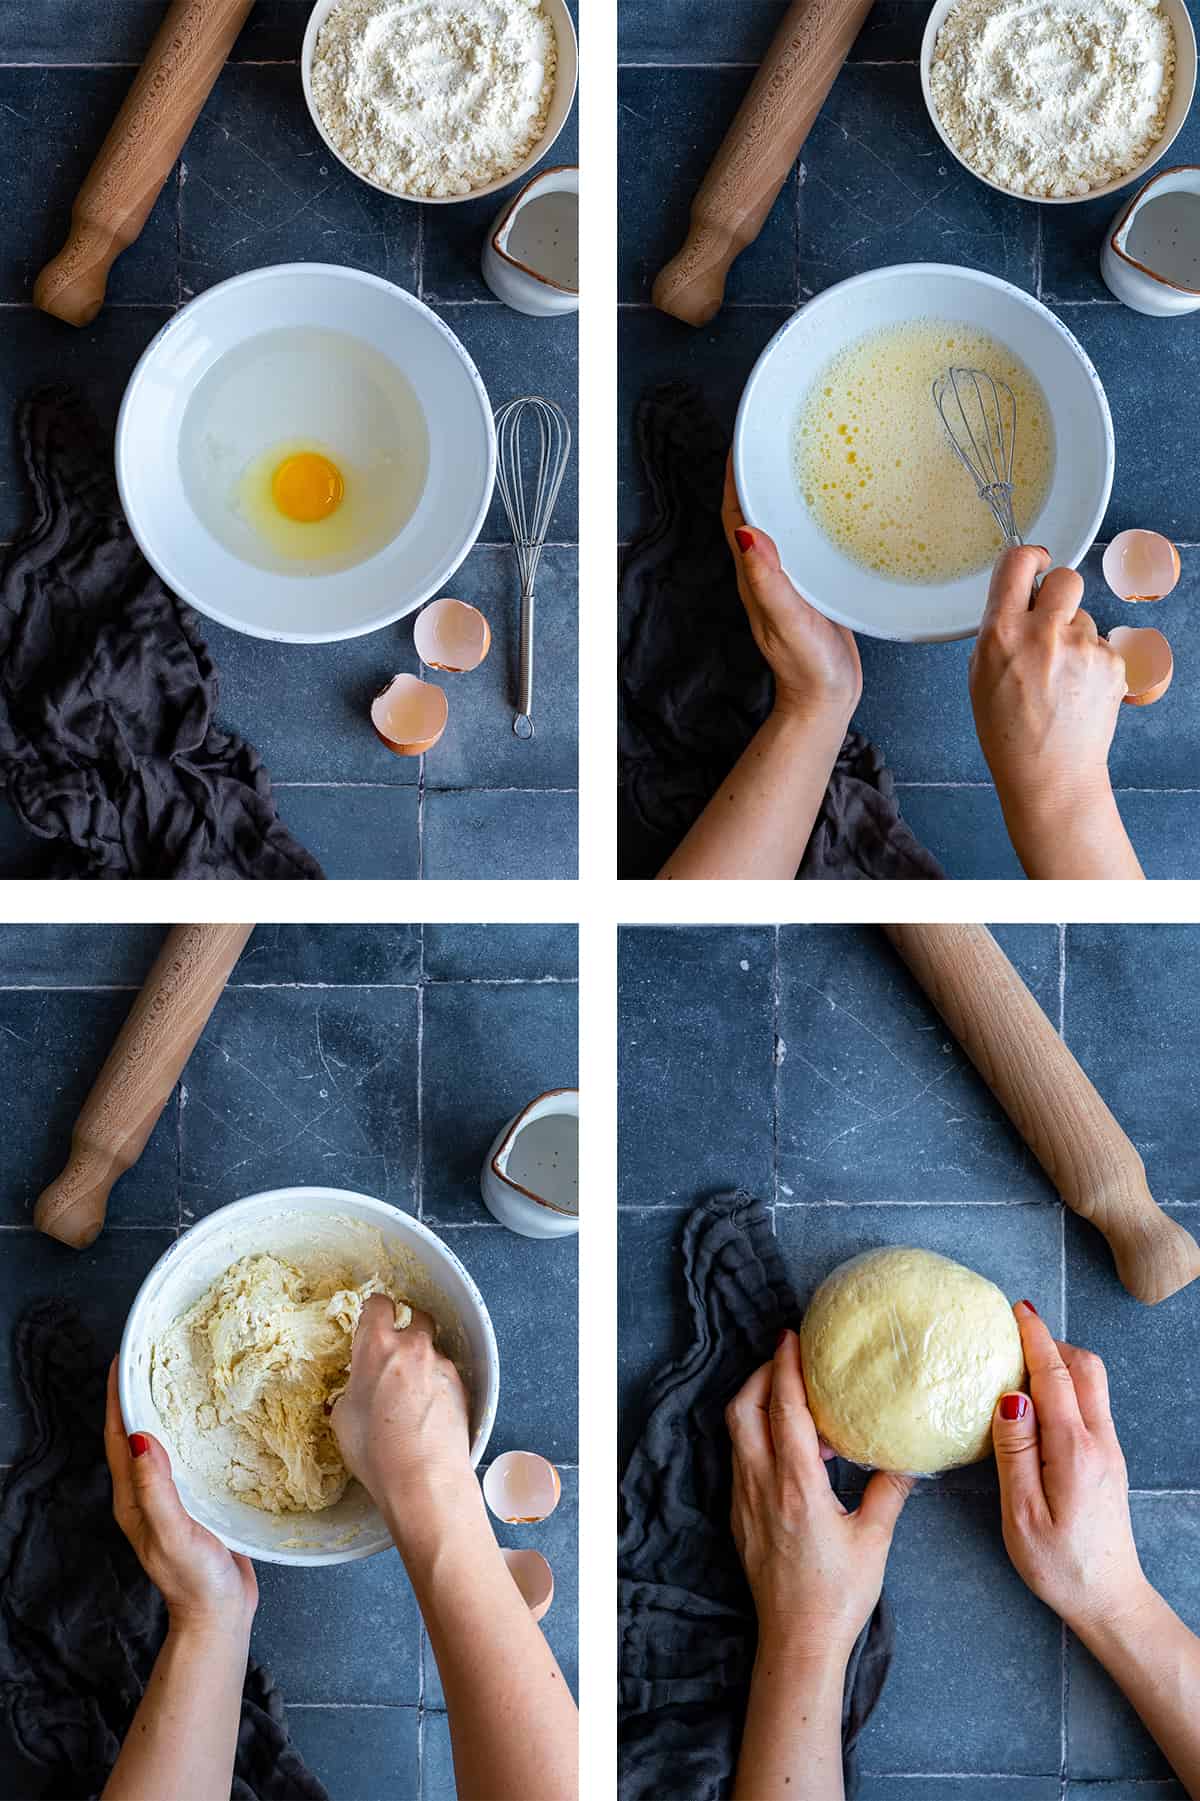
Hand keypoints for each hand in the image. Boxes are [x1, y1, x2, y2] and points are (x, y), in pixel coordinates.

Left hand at [105, 1361, 255, 1637]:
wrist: (220, 1614)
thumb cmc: (196, 1580)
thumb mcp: (173, 1534)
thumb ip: (156, 1490)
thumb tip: (141, 1438)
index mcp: (132, 1500)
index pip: (117, 1438)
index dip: (116, 1398)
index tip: (122, 1360)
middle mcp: (146, 1495)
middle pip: (135, 1435)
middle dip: (138, 1395)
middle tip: (153, 1356)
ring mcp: (170, 1498)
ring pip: (162, 1443)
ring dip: (165, 1410)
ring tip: (180, 1376)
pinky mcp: (196, 1501)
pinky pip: (188, 1456)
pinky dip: (192, 1431)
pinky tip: (212, 1419)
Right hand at [331, 1296, 477, 1554]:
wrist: (424, 1478)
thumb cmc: (375, 1450)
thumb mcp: (344, 1419)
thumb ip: (352, 1390)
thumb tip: (358, 1389)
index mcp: (377, 1347)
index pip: (378, 1305)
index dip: (374, 1310)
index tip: (372, 1317)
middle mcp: (412, 1347)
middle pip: (415, 1317)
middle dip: (407, 1327)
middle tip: (395, 1351)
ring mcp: (441, 1365)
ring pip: (432, 1350)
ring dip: (422, 1363)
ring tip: (411, 1395)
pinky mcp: (462, 1386)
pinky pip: (445, 1375)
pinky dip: (437, 1386)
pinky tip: (428, 1412)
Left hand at [724, 458, 861, 725]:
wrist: (827, 699)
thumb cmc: (807, 666)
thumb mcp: (787, 619)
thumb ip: (767, 579)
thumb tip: (745, 533)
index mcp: (753, 575)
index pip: (734, 514)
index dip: (733, 476)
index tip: (743, 440)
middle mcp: (766, 572)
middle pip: (755, 511)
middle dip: (758, 473)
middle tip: (775, 437)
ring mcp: (790, 578)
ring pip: (781, 523)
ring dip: (785, 491)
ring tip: (802, 458)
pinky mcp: (813, 585)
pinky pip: (805, 541)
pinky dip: (811, 517)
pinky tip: (831, 506)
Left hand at [726, 1330, 911, 1659]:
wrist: (797, 1643)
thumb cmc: (838, 1595)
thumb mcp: (874, 1540)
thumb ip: (890, 1492)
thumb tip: (913, 1459)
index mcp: (796, 1485)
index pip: (783, 1409)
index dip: (784, 1367)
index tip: (790, 1337)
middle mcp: (761, 1485)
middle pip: (743, 1409)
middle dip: (760, 1375)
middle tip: (786, 1357)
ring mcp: (744, 1500)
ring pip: (737, 1433)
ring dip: (756, 1404)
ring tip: (791, 1397)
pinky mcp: (739, 1517)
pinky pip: (740, 1459)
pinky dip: (756, 1436)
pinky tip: (787, 1446)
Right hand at [969, 547, 1128, 858]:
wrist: (1049, 773)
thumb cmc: (1010, 733)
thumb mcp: (981, 676)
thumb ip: (999, 632)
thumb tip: (1018, 603)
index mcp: (1001, 633)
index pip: (1017, 563)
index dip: (1028, 557)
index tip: (1036, 561)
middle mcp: (1044, 633)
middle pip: (1065, 578)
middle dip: (1060, 593)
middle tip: (1052, 622)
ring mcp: (1083, 647)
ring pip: (1084, 618)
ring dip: (1075, 637)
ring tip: (1061, 679)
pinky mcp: (1112, 662)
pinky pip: (1102, 644)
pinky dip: (1092, 662)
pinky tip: (1078, 690)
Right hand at [992, 1303, 1150, 1639]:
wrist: (1109, 1599)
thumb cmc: (1058, 1564)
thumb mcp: (1021, 1512)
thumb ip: (1014, 1450)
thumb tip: (1010, 1397)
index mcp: (1075, 1450)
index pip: (1056, 1376)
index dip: (1035, 1337)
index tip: (1017, 1309)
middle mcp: (1099, 1441)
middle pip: (1085, 1368)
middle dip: (1050, 1342)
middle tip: (1012, 1336)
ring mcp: (1109, 1450)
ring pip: (1091, 1384)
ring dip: (1059, 1364)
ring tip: (1018, 1367)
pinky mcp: (1108, 1461)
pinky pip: (1089, 1405)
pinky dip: (1065, 1387)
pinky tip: (1036, 1403)